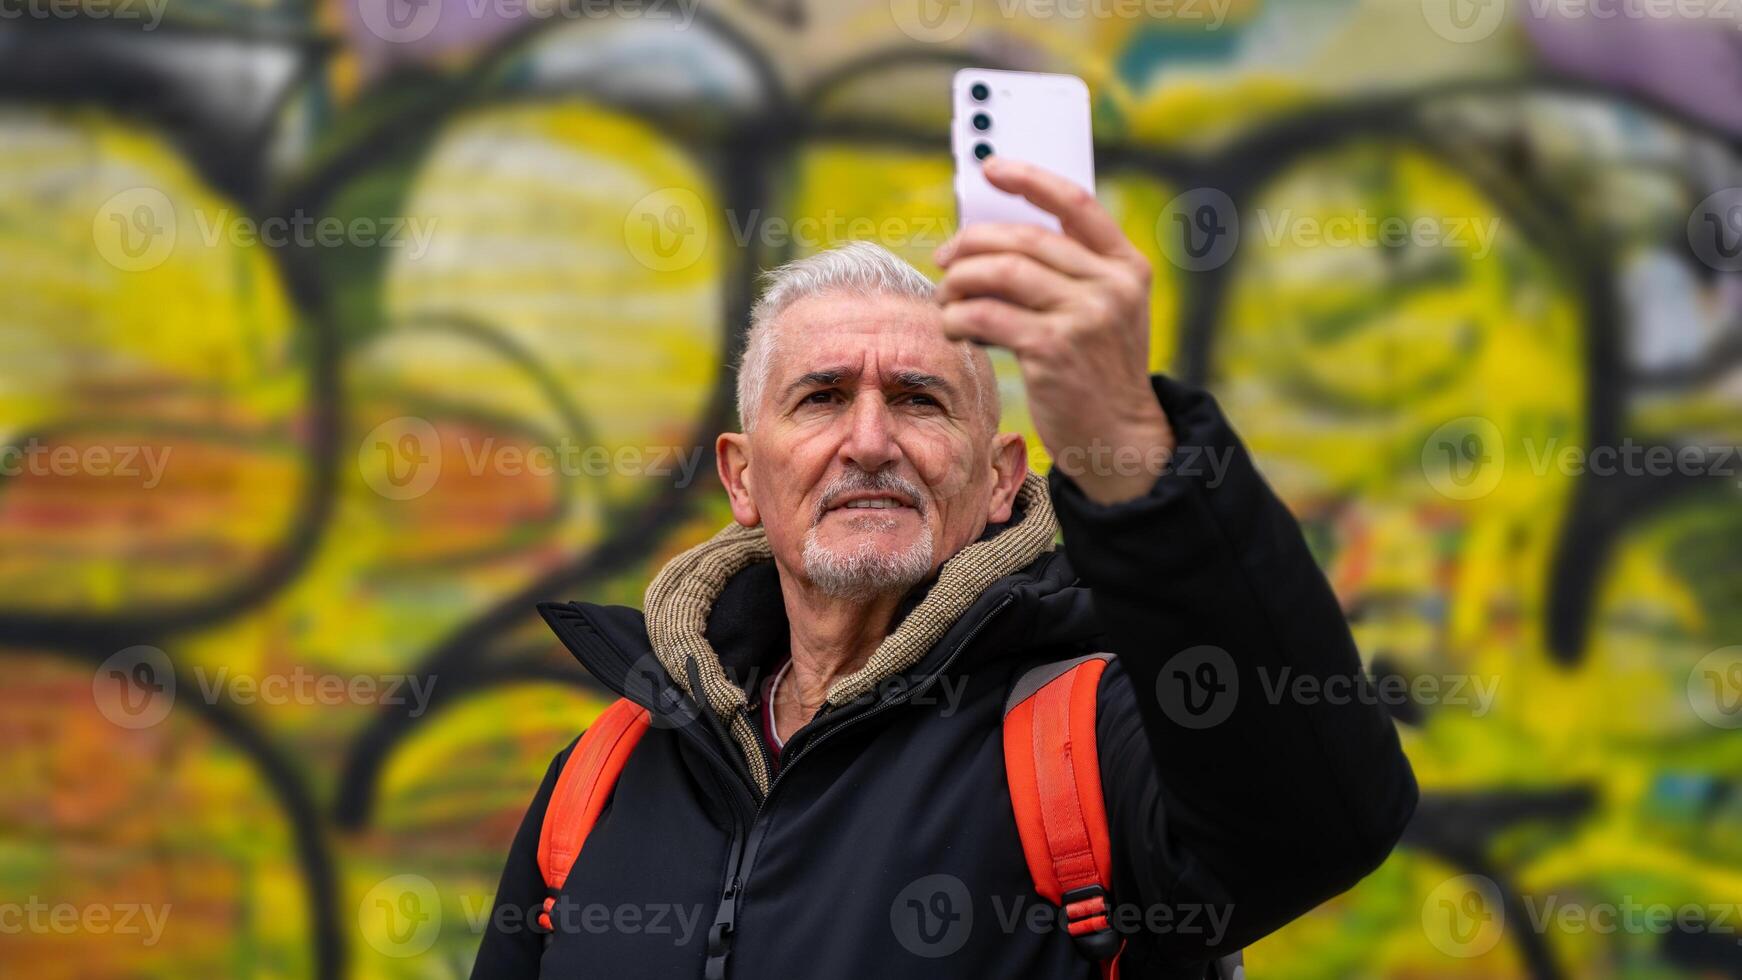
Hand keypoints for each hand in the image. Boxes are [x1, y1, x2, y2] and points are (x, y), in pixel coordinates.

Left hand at [933, 155, 1174, 504]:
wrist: (1121, 437)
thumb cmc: (1097, 371)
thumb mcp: (1101, 313)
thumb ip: (1064, 274)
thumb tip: (989, 240)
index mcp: (1127, 266)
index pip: (1076, 203)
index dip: (1030, 178)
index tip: (989, 168)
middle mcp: (1111, 285)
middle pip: (1025, 239)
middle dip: (973, 243)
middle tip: (944, 258)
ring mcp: (1085, 317)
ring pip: (1001, 273)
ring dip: (960, 282)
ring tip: (946, 297)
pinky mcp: (1053, 350)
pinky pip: (987, 316)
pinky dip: (959, 317)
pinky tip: (953, 327)